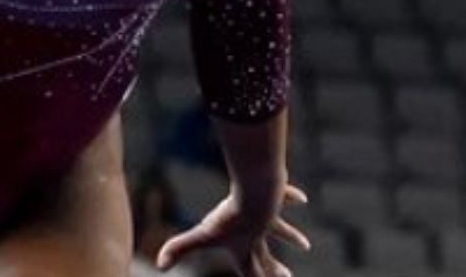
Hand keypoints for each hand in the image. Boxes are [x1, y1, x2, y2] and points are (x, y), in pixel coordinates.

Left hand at [156, 184, 308, 276]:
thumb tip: (159, 265)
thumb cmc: (230, 218)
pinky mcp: (275, 197)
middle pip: (267, 256)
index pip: (250, 271)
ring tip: (306, 245)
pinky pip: (285, 198)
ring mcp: (270, 217)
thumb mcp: (202, 234)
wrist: (258, 196)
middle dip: (275, 269)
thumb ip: (180, 248)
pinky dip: (291, 198)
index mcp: (245, 247)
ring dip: (291, 237)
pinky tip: (302, 199)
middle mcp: (259, 234)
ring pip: (282, 229)